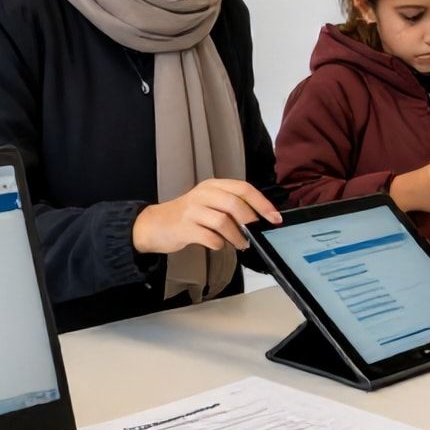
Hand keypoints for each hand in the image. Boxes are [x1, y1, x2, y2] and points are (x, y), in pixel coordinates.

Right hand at [132, 180, 281, 253]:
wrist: (154, 224)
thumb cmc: (187, 215)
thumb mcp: (208, 203)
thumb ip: (230, 206)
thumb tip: (257, 219)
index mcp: (212, 185)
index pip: (243, 188)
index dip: (262, 203)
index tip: (274, 217)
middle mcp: (202, 194)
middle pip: (234, 204)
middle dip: (249, 221)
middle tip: (254, 234)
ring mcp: (192, 211)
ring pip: (223, 222)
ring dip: (237, 236)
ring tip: (240, 244)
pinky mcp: (184, 228)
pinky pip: (210, 238)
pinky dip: (219, 244)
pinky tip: (218, 244)